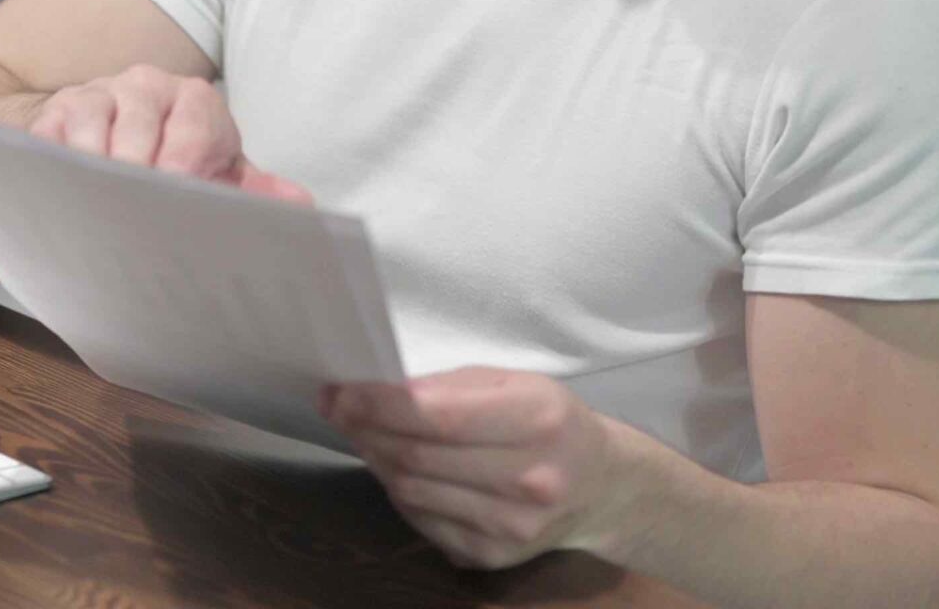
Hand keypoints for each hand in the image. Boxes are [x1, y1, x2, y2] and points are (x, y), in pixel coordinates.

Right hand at [25, 66, 310, 202]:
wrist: (114, 143)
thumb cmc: (175, 163)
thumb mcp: (216, 174)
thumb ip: (255, 191)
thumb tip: (299, 204)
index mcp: (196, 100)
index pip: (195, 130)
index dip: (186, 170)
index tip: (178, 201)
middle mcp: (147, 86)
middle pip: (140, 124)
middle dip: (137, 171)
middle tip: (135, 211)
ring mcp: (100, 94)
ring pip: (92, 123)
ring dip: (94, 167)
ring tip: (97, 205)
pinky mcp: (59, 109)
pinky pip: (52, 133)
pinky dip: (57, 162)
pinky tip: (63, 192)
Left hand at [321, 368, 625, 571]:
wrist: (600, 487)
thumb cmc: (549, 421)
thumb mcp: (513, 382)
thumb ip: (449, 386)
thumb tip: (378, 391)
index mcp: (537, 420)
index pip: (439, 417)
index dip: (379, 405)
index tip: (340, 391)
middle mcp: (529, 479)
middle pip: (417, 457)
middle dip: (365, 429)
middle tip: (338, 408)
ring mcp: (510, 526)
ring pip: (411, 491)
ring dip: (375, 458)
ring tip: (362, 433)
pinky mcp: (491, 557)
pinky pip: (421, 520)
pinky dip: (398, 491)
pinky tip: (394, 467)